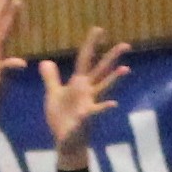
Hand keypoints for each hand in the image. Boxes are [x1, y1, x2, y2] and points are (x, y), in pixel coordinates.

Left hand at [39, 27, 132, 163]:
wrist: (65, 142)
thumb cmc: (61, 119)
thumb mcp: (53, 95)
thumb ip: (51, 78)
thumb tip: (45, 61)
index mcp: (79, 84)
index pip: (85, 59)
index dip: (91, 44)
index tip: (98, 29)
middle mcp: (88, 91)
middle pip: (101, 70)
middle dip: (112, 57)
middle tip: (127, 44)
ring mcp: (90, 104)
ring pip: (104, 88)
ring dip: (114, 79)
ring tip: (126, 69)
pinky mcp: (87, 119)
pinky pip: (96, 111)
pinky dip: (103, 107)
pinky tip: (113, 103)